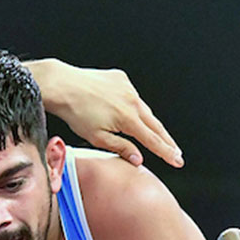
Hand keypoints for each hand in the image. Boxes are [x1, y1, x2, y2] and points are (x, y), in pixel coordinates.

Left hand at [46, 65, 182, 167]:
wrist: (62, 84)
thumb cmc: (75, 112)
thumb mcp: (97, 137)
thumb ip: (121, 148)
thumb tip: (139, 159)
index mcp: (128, 119)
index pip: (153, 140)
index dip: (167, 152)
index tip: (178, 160)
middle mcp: (132, 101)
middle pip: (155, 125)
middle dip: (167, 140)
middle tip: (177, 152)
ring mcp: (127, 88)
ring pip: (144, 109)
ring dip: (150, 123)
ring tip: (157, 136)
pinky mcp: (120, 78)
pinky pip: (131, 95)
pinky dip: (133, 105)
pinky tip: (130, 113)